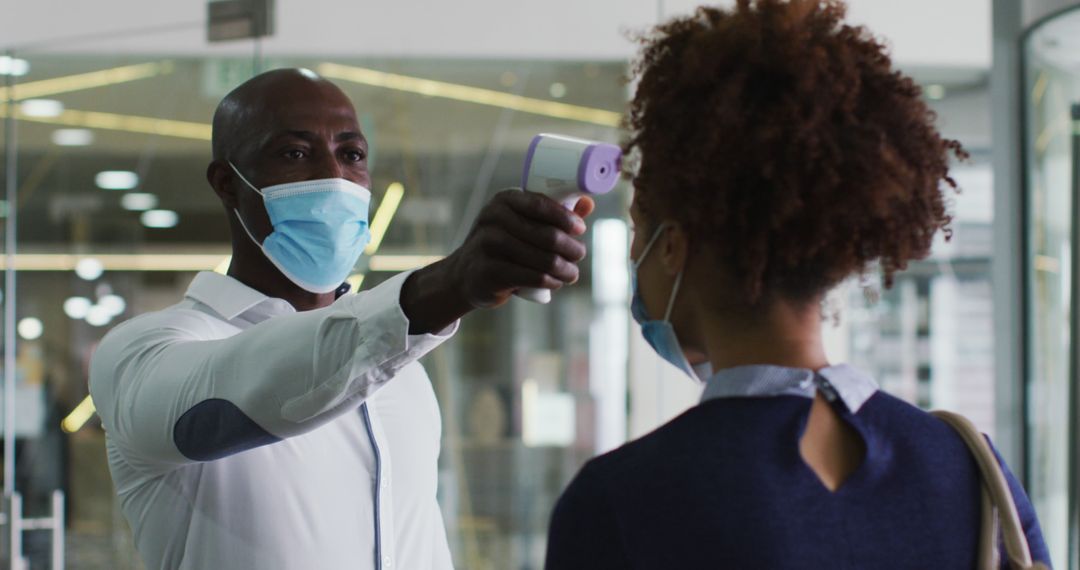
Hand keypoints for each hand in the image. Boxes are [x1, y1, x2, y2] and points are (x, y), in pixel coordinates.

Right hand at [450, 189, 594, 307]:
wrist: (466, 273)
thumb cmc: (503, 244)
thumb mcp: (521, 222)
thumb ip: (554, 213)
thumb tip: (588, 203)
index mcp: (504, 200)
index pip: (541, 204)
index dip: (566, 217)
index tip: (580, 229)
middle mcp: (493, 218)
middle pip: (547, 234)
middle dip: (571, 247)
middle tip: (579, 255)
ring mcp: (488, 245)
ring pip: (543, 259)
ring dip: (565, 269)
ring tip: (571, 273)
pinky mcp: (489, 271)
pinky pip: (532, 277)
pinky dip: (550, 281)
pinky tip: (556, 282)